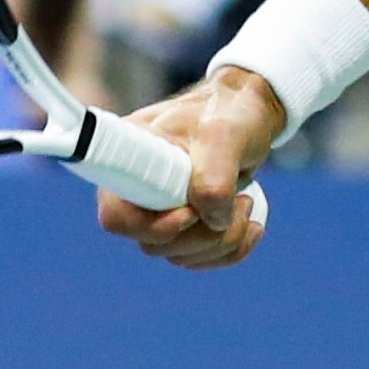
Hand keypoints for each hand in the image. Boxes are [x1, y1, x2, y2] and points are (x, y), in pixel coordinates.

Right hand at [100, 69, 288, 270]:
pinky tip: (252, 228)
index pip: (116, 216)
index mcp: (129, 160)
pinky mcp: (184, 222)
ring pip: (179, 254)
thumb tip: (210, 219)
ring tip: (247, 203)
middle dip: (203, 236)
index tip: (191, 212)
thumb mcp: (224, 134)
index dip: (152, 227)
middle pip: (153, 244)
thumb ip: (214, 175)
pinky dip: (230, 250)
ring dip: (221, 243)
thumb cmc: (230, 113)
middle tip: (241, 202)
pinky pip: (199, 256)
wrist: (250, 112)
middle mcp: (138, 188)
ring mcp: (160, 208)